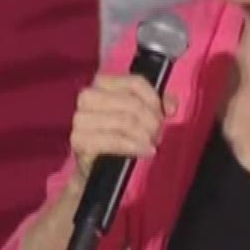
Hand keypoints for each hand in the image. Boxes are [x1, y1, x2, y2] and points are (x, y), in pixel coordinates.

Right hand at [69, 73, 178, 188]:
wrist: (99, 167)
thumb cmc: (120, 136)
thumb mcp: (141, 115)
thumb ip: (158, 104)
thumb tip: (170, 106)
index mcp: (102, 83)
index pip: (135, 82)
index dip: (154, 99)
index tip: (165, 114)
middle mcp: (88, 96)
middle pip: (132, 103)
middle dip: (151, 121)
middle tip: (158, 134)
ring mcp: (81, 118)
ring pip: (125, 121)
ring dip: (144, 135)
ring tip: (151, 144)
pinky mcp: (79, 139)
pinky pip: (114, 140)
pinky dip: (134, 146)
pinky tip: (145, 151)